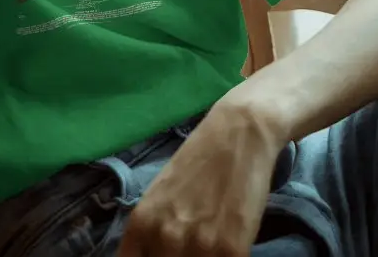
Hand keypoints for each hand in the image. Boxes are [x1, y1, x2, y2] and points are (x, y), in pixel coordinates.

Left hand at [118, 100, 285, 255]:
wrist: (237, 132)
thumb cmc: (198, 163)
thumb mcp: (161, 198)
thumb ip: (151, 234)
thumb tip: (149, 254)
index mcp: (141, 224)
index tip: (160, 255)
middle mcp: (164, 237)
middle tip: (191, 248)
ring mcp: (198, 246)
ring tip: (210, 246)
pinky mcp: (232, 251)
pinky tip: (229, 250)